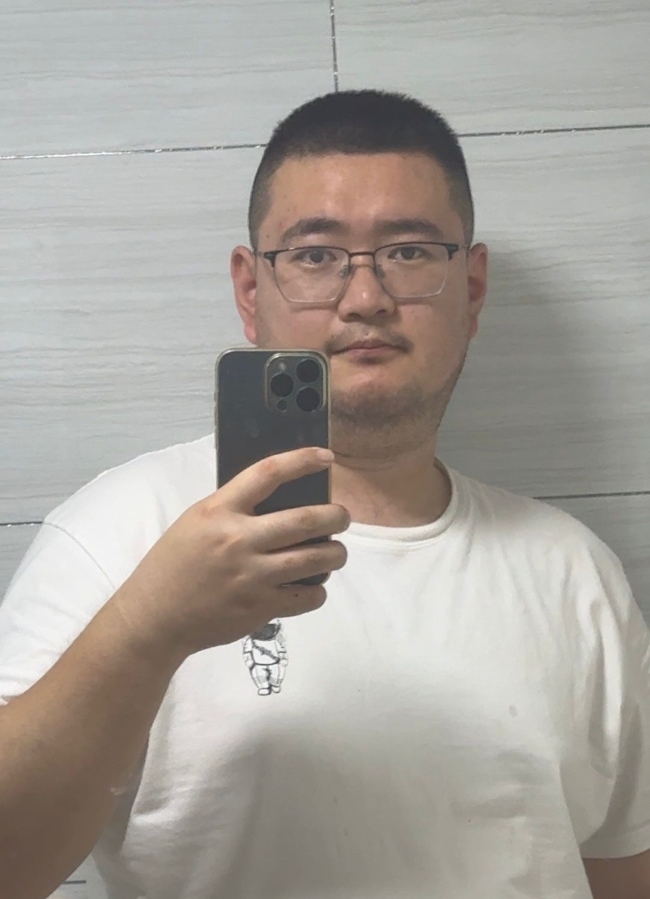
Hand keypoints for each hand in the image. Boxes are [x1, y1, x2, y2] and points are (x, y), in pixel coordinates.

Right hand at [111, 448, 348, 658]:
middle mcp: (239, 540)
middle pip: (306, 519)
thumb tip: (281, 498)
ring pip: (316, 559)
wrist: (156, 617)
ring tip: (336, 551)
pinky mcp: (260, 607)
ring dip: (336, 553)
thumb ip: (233, 508)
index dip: (302, 460)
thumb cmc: (174, 564)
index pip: (268, 473)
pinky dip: (318, 590)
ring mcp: (252, 576)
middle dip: (336, 516)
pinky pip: (308, 596)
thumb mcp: (196, 522)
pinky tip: (312, 585)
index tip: (326, 457)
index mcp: (219, 511)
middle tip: (342, 517)